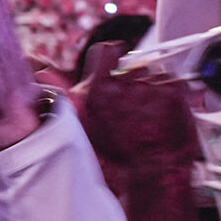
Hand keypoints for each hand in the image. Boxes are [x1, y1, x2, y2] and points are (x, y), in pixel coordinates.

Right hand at [72, 41, 199, 172]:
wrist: (156, 169)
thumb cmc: (122, 153)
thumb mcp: (85, 126)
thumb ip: (69, 95)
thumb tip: (47, 73)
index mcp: (98, 90)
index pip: (106, 51)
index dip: (113, 55)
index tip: (117, 62)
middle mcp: (123, 83)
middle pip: (132, 65)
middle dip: (135, 81)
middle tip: (137, 106)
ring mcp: (151, 85)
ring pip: (155, 72)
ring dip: (155, 87)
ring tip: (153, 113)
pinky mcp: (174, 89)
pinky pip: (174, 79)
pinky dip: (173, 92)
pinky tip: (166, 112)